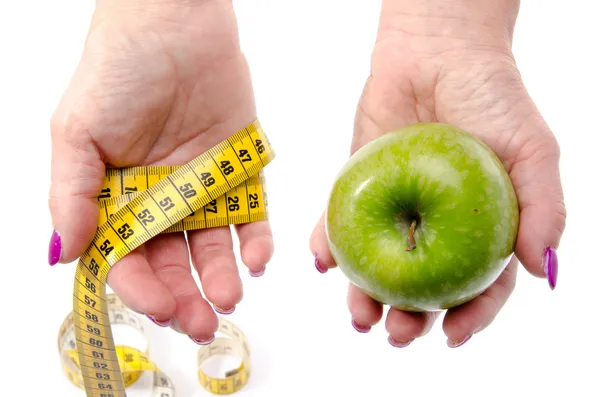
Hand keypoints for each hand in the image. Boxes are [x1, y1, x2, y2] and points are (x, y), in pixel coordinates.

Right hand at [48, 0, 272, 342]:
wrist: (175, 23)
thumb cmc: (118, 69)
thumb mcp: (77, 131)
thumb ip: (71, 193)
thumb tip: (66, 252)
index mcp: (114, 197)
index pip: (126, 258)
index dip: (142, 288)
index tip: (161, 307)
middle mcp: (159, 199)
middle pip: (172, 262)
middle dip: (185, 297)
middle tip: (203, 323)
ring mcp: (201, 188)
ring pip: (212, 247)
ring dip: (221, 277)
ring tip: (230, 297)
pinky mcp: (239, 171)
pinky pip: (250, 215)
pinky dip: (255, 241)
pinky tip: (257, 258)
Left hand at [310, 0, 565, 346]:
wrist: (436, 51)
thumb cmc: (491, 95)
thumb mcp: (532, 149)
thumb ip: (543, 208)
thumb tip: (542, 271)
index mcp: (482, 224)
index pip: (479, 282)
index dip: (469, 315)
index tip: (452, 337)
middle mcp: (437, 223)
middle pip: (423, 284)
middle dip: (409, 317)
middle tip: (395, 334)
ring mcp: (397, 206)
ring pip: (380, 263)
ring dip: (366, 295)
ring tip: (358, 315)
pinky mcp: (361, 184)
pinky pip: (342, 221)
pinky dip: (330, 244)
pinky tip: (323, 261)